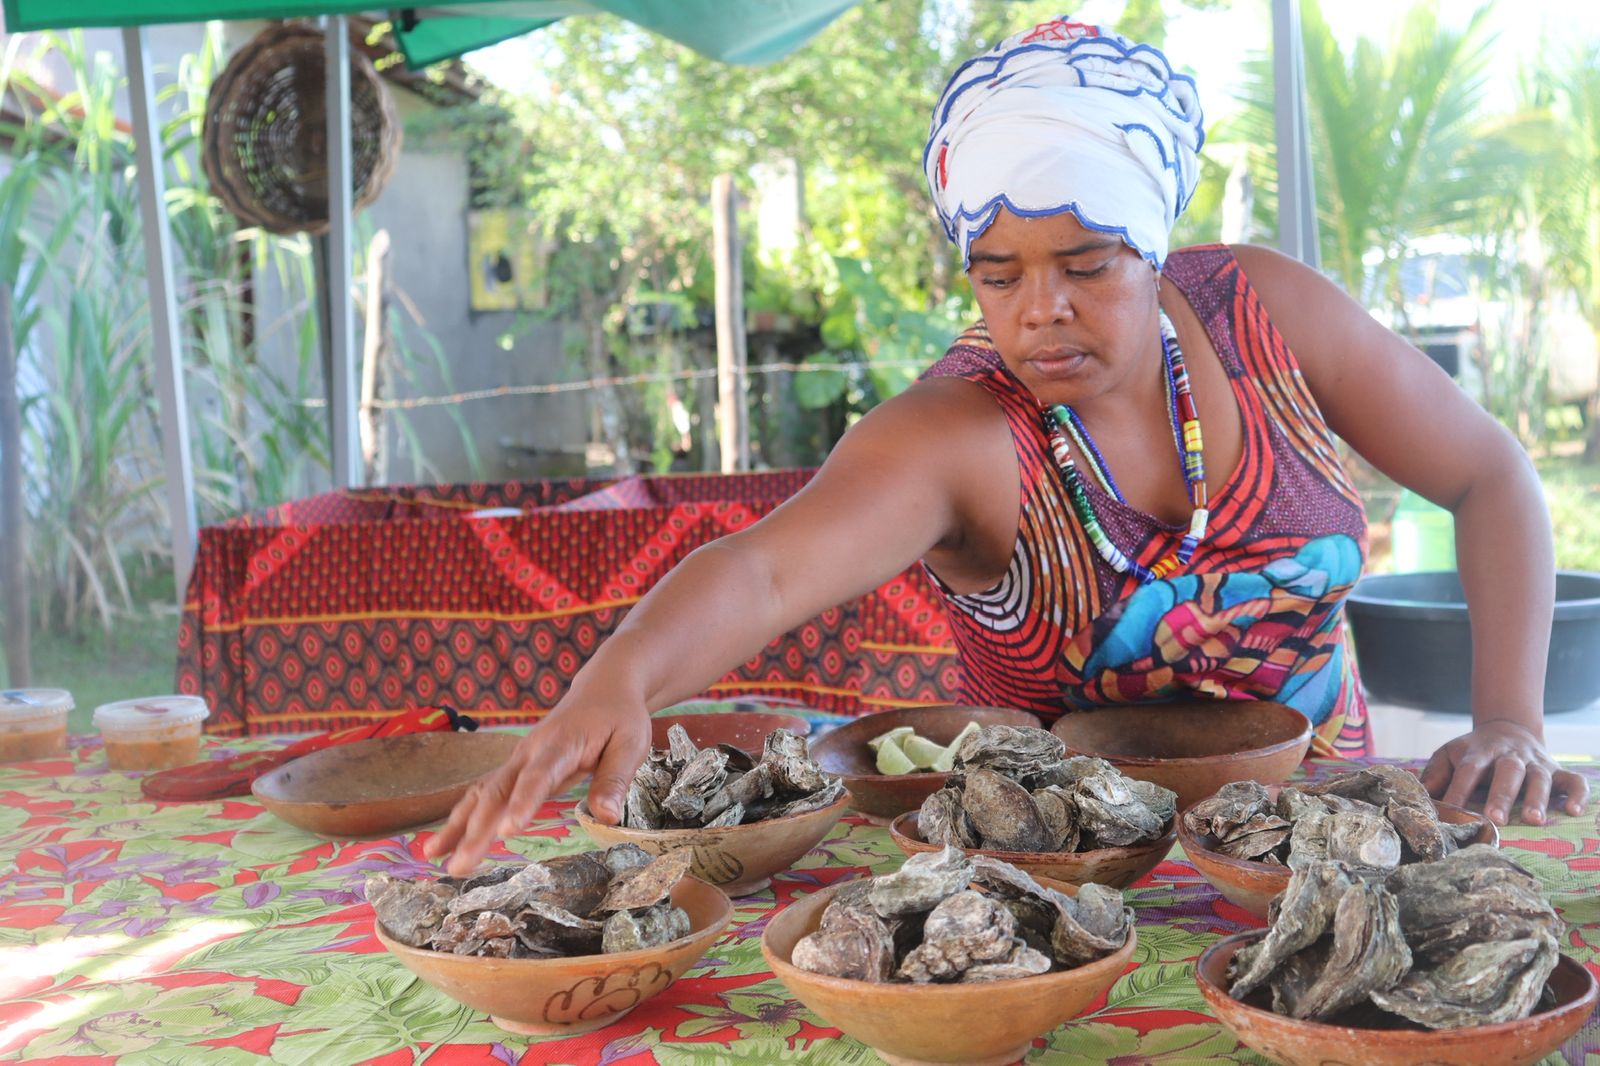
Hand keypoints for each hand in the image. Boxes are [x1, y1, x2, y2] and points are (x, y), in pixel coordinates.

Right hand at [424, 692, 649, 875]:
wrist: (603, 688)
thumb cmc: (619, 717)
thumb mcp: (630, 744)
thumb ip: (614, 779)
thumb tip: (605, 818)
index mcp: (560, 745)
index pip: (538, 777)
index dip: (522, 803)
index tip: (506, 830)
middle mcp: (530, 752)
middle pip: (498, 791)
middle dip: (476, 829)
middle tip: (459, 865)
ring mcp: (519, 759)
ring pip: (483, 792)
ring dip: (459, 824)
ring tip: (435, 855)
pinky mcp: (516, 767)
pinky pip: (485, 791)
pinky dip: (464, 815)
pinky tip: (445, 839)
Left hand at [1420, 719, 1588, 826]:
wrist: (1508, 729)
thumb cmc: (1474, 752)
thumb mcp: (1450, 755)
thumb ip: (1435, 774)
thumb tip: (1417, 794)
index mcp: (1480, 752)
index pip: (1468, 769)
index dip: (1458, 789)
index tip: (1449, 809)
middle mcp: (1510, 757)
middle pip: (1507, 772)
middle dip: (1501, 795)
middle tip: (1496, 819)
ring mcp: (1536, 763)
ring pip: (1539, 778)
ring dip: (1538, 798)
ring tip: (1535, 820)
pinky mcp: (1558, 771)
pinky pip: (1574, 781)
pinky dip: (1578, 794)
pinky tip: (1575, 811)